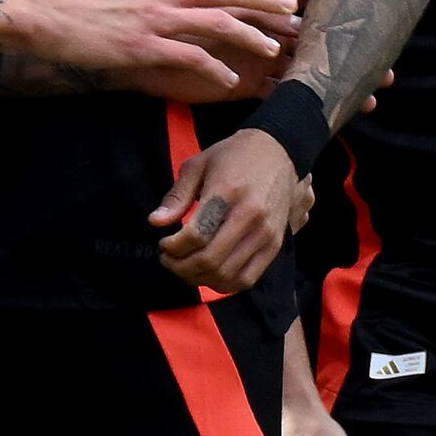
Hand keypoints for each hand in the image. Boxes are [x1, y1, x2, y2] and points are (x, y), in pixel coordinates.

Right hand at [2, 0, 298, 99]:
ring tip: (273, 49)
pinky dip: (213, 68)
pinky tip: (229, 80)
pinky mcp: (143, 47)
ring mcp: (154, 18)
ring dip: (250, 36)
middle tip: (292, 10)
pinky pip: (190, 58)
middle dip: (263, 0)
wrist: (35, 8)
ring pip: (217, 23)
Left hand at [151, 122, 299, 295]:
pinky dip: (224, 283)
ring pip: (227, 275)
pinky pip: (247, 279)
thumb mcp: (198, 165)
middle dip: (180, 267)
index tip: (164, 244)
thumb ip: (177, 196)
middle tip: (169, 259)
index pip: (196, 235)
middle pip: (210, 260)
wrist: (278, 151)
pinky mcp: (275, 245)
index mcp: (228, 192)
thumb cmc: (234, 157)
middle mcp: (251, 216)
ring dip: (199, 278)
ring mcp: (266, 234)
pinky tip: (210, 273)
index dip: (173, 247)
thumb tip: (156, 222)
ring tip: (186, 267)